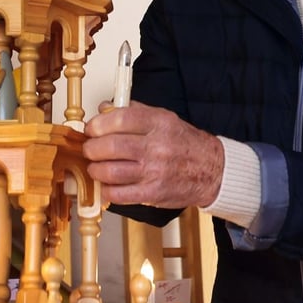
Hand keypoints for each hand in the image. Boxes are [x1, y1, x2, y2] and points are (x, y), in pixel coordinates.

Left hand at [83, 100, 223, 208]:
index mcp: (159, 123)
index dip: (97, 124)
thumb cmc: (185, 144)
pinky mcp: (153, 193)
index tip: (91, 129)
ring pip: (110, 171)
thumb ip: (133, 111)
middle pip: (110, 146)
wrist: (212, 171)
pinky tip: (106, 184)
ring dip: (95, 169)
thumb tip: (104, 109)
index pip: (119, 119)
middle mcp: (157, 146)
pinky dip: (106, 190)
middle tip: (89, 149)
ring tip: (95, 166)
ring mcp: (155, 171)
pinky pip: (119, 194)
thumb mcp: (164, 118)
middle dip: (91, 148)